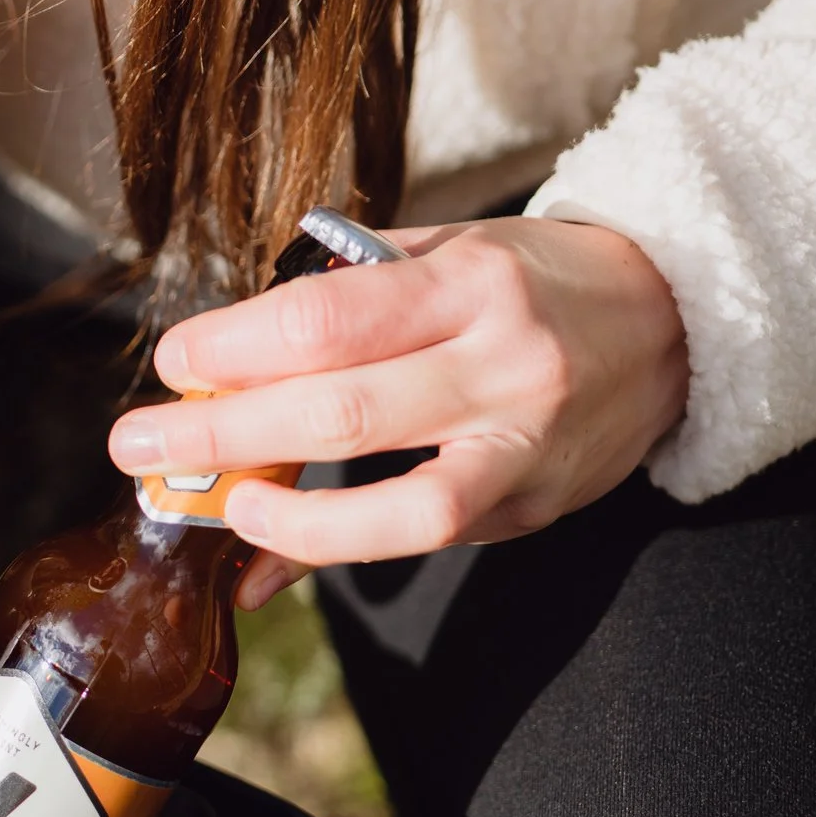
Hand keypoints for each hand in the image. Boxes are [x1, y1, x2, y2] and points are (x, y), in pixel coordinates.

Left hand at [107, 217, 689, 609]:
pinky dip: (332, 554)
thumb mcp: (449, 252)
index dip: (235, 346)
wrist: (678, 320)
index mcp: (470, 282)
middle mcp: (503, 363)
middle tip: (137, 444)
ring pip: (400, 506)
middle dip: (223, 432)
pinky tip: (266, 563)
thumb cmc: (533, 280)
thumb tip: (230, 362)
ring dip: (291, 519)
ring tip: (220, 511)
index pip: (329, 317)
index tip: (174, 362)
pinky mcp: (533, 505)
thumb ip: (348, 298)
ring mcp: (525, 445)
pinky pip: (422, 539)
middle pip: (342, 408)